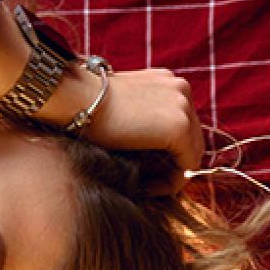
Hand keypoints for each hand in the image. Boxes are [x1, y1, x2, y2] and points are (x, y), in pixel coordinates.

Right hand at [38, 67, 204, 194]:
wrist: (77, 98)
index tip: (147, 168)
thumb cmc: (88, 106)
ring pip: (193, 155)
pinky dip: (170, 182)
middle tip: (147, 183)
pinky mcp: (179, 128)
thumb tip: (151, 146)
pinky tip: (148, 187)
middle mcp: (182, 89)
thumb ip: (145, 117)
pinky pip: (187, 167)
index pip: (185, 125)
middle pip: (193, 140)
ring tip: (147, 187)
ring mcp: (183, 108)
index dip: (169, 152)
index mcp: (168, 82)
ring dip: (172, 175)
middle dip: (173, 165)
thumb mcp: (125, 105)